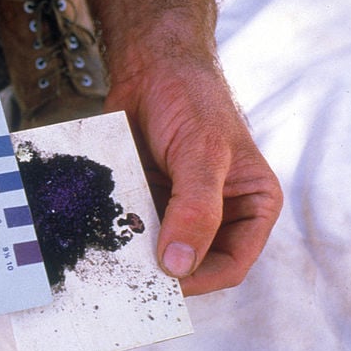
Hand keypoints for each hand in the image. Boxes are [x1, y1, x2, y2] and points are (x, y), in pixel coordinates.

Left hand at [105, 59, 282, 295]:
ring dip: (135, 256)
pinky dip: (116, 235)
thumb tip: (179, 264)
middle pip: (192, 264)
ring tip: (110, 259)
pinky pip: (131, 230)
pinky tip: (98, 235)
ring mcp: (178, 209)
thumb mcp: (202, 154)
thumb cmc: (191, 99)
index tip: (164, 283)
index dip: (199, 280)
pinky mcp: (145, 200)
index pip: (231, 263)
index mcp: (252, 205)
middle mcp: (218, 214)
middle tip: (128, 279)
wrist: (149, 67)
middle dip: (163, 272)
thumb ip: (196, 209)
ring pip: (158, 251)